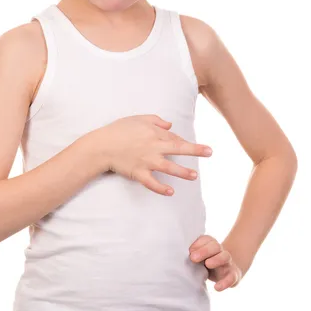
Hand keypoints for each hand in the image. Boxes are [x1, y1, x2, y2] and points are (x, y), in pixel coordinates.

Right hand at [93, 114, 212, 195]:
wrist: (101, 146)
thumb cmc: (118, 130)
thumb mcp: (137, 118)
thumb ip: (156, 120)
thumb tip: (170, 125)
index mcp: (154, 133)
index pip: (174, 138)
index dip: (183, 142)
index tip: (190, 146)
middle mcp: (153, 147)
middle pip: (178, 148)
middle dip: (195, 150)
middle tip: (210, 152)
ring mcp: (147, 161)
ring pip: (169, 167)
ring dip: (183, 173)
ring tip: (194, 176)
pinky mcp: (139, 173)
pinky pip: (152, 183)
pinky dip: (161, 188)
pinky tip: (170, 192)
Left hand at [189, 234, 241, 291]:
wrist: (226, 270)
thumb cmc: (207, 261)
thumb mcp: (200, 256)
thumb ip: (193, 253)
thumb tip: (187, 255)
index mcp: (211, 244)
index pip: (206, 240)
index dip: (198, 244)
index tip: (189, 251)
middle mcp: (220, 251)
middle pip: (216, 246)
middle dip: (204, 251)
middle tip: (193, 258)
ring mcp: (228, 263)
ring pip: (225, 257)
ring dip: (216, 260)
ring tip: (207, 264)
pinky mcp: (233, 275)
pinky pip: (232, 277)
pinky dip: (225, 282)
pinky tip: (216, 287)